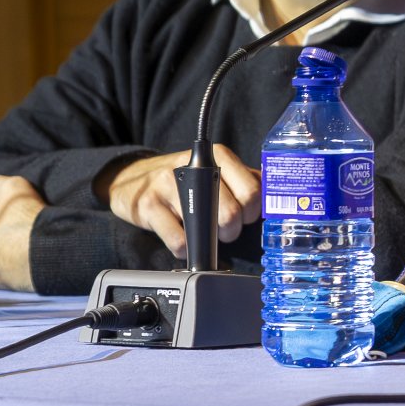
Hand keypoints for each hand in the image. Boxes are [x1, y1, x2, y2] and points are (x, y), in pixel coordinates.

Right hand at [102, 146, 260, 258]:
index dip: (253, 213)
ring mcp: (169, 185)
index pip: (252, 190)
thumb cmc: (182, 179)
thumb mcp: (215, 171)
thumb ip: (244, 180)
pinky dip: (186, 249)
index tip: (247, 218)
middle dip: (232, 231)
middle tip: (226, 232)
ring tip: (205, 236)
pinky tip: (184, 240)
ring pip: (205, 227)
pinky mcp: (148, 205)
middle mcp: (194, 167)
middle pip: (231, 212)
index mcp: (218, 156)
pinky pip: (178, 241)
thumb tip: (274, 196)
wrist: (131, 179)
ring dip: (209, 241)